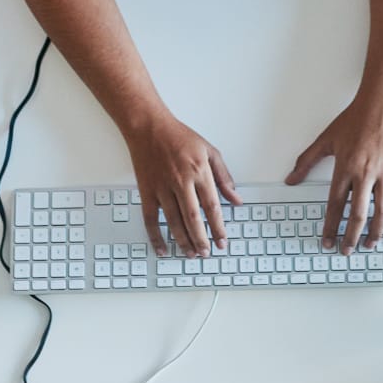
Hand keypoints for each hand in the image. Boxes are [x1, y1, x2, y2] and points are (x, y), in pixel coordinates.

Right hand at [126, 116, 239, 256]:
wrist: (149, 127)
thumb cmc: (179, 137)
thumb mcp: (209, 151)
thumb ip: (224, 177)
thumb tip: (236, 199)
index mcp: (199, 171)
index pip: (212, 206)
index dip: (218, 227)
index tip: (223, 242)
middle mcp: (180, 181)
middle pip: (193, 219)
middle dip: (201, 240)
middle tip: (207, 253)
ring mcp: (162, 188)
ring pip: (173, 222)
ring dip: (183, 241)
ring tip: (191, 254)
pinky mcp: (146, 191)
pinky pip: (150, 219)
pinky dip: (156, 237)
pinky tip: (163, 249)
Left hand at [286, 93, 382, 253]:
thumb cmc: (355, 119)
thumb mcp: (326, 139)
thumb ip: (306, 161)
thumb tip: (290, 179)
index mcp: (345, 167)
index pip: (334, 205)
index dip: (330, 227)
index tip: (327, 241)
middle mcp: (365, 173)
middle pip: (357, 214)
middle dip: (350, 237)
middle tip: (347, 251)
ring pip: (381, 212)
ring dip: (374, 233)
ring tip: (368, 245)